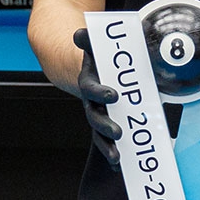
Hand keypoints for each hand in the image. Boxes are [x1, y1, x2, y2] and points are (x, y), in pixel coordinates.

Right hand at [69, 28, 121, 166]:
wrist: (91, 67)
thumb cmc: (98, 56)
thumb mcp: (95, 45)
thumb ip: (88, 39)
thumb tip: (80, 34)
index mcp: (88, 81)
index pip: (91, 88)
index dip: (100, 92)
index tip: (113, 95)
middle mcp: (90, 101)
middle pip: (94, 117)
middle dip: (105, 126)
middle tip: (118, 132)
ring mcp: (96, 114)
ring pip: (98, 133)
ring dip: (107, 146)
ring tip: (117, 157)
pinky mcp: (104, 124)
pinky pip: (105, 141)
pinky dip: (111, 153)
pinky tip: (119, 166)